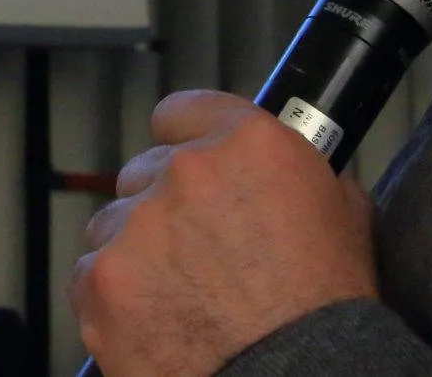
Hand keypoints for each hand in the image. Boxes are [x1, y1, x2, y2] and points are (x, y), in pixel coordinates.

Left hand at [69, 90, 378, 376]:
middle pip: (145, 172)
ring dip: (136, 250)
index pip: (181, 112)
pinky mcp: (102, 281)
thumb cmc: (325, 310)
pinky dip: (115, 297)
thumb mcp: (343, 213)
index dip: (185, 141)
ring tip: (180, 295)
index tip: (187, 162)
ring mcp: (137, 226)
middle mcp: (185, 172)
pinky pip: (89, 274)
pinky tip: (156, 319)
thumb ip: (295, 173)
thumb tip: (277, 169)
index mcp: (246, 144)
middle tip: (196, 251)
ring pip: (113, 224)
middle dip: (164, 207)